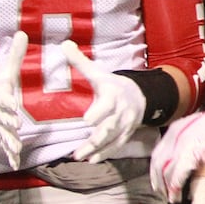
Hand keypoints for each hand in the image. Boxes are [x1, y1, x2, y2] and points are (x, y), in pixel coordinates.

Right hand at [0, 30, 25, 169]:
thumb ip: (14, 55)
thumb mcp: (5, 72)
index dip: (7, 102)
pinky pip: (7, 148)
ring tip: (16, 148)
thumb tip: (22, 32)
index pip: (4, 100)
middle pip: (4, 119)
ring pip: (5, 136)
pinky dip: (10, 156)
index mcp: (1, 98)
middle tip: (16, 125)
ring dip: (10, 142)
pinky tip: (15, 164)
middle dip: (9, 122)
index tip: (12, 104)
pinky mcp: (1, 136)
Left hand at [65, 42, 146, 162]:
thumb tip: (64, 44)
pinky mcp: (125, 134)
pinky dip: (104, 153)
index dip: (98, 113)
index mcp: (113, 95)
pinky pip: (116, 145)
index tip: (86, 120)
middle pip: (110, 126)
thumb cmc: (113, 85)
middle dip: (96, 138)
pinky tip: (91, 160)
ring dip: (95, 149)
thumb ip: (80, 62)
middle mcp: (121, 111)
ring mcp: (125, 124)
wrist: (141, 96)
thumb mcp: (99, 73)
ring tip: (78, 157)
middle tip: (78, 149)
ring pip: (111, 139)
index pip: (107, 105)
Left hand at [151, 98, 204, 202]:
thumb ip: (190, 140)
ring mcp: (182, 146)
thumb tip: (188, 154)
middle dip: (158, 181)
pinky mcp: (192, 156)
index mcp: (176, 128)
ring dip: (166, 187)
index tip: (158, 178)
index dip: (156, 169)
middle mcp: (174, 137)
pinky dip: (175, 188)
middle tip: (161, 191)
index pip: (158, 153)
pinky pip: (177, 176)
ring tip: (171, 197)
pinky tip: (176, 196)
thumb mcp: (200, 127)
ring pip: (165, 172)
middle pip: (158, 164)